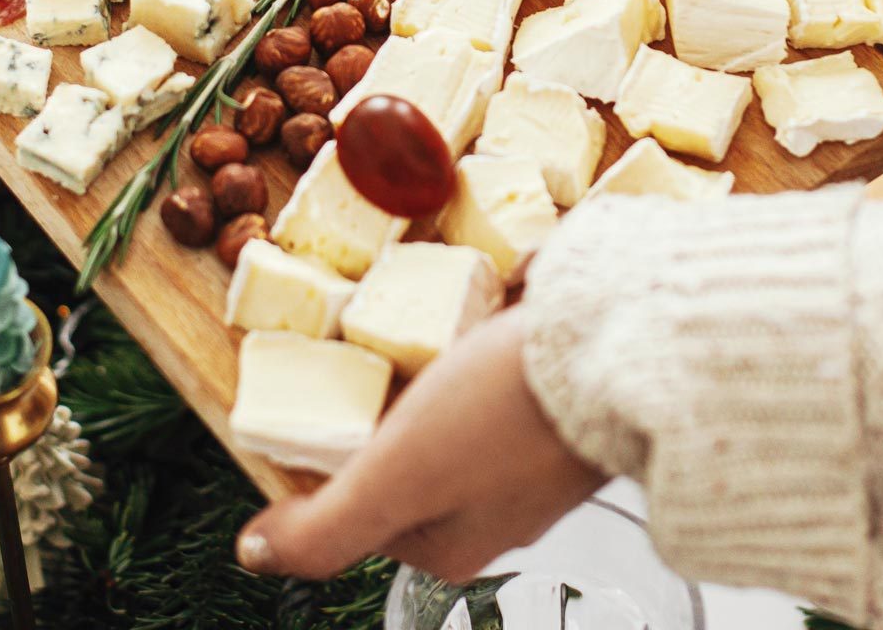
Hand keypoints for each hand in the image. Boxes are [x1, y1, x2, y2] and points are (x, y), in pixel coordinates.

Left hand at [238, 307, 607, 580]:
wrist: (628, 350)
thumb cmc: (512, 412)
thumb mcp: (397, 475)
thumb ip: (325, 526)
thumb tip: (254, 554)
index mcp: (448, 548)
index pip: (349, 500)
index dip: (325, 442)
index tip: (325, 387)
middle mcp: (491, 516)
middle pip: (398, 458)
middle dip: (382, 404)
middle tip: (382, 351)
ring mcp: (531, 467)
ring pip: (445, 419)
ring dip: (429, 375)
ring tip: (430, 333)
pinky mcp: (561, 416)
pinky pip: (494, 390)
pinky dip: (475, 357)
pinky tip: (479, 328)